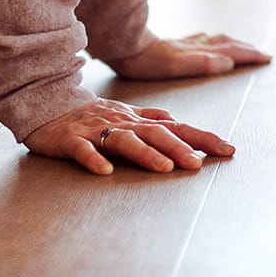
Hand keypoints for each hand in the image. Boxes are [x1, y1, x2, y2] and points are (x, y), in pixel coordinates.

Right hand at [24, 98, 233, 174]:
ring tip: (166, 168)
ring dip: (146, 154)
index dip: (202, 137)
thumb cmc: (90, 114)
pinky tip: (105, 172)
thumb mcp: (125, 114)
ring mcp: (97, 130)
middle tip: (200, 164)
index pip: (176, 127)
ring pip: (125, 140)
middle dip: (180, 147)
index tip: (228, 149)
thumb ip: (149, 117)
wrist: (47, 104)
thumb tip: (176, 119)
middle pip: (156, 133)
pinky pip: (83, 150)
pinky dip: (94, 160)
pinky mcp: (71, 139)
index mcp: (137, 119)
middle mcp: (122, 122)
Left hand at [106, 33, 270, 78]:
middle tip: (262, 53)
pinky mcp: (174, 45)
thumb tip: (227, 62)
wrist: (124, 44)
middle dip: (246, 48)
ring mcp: (184, 44)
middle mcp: (194, 45)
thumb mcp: (175, 65)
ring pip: (215, 41)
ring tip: (243, 46)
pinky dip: (214, 41)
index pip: (230, 52)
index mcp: (198, 52)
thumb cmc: (146, 61)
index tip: (267, 57)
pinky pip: (201, 40)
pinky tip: (208, 41)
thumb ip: (202, 63)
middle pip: (227, 44)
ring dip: (233, 43)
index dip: (249, 55)